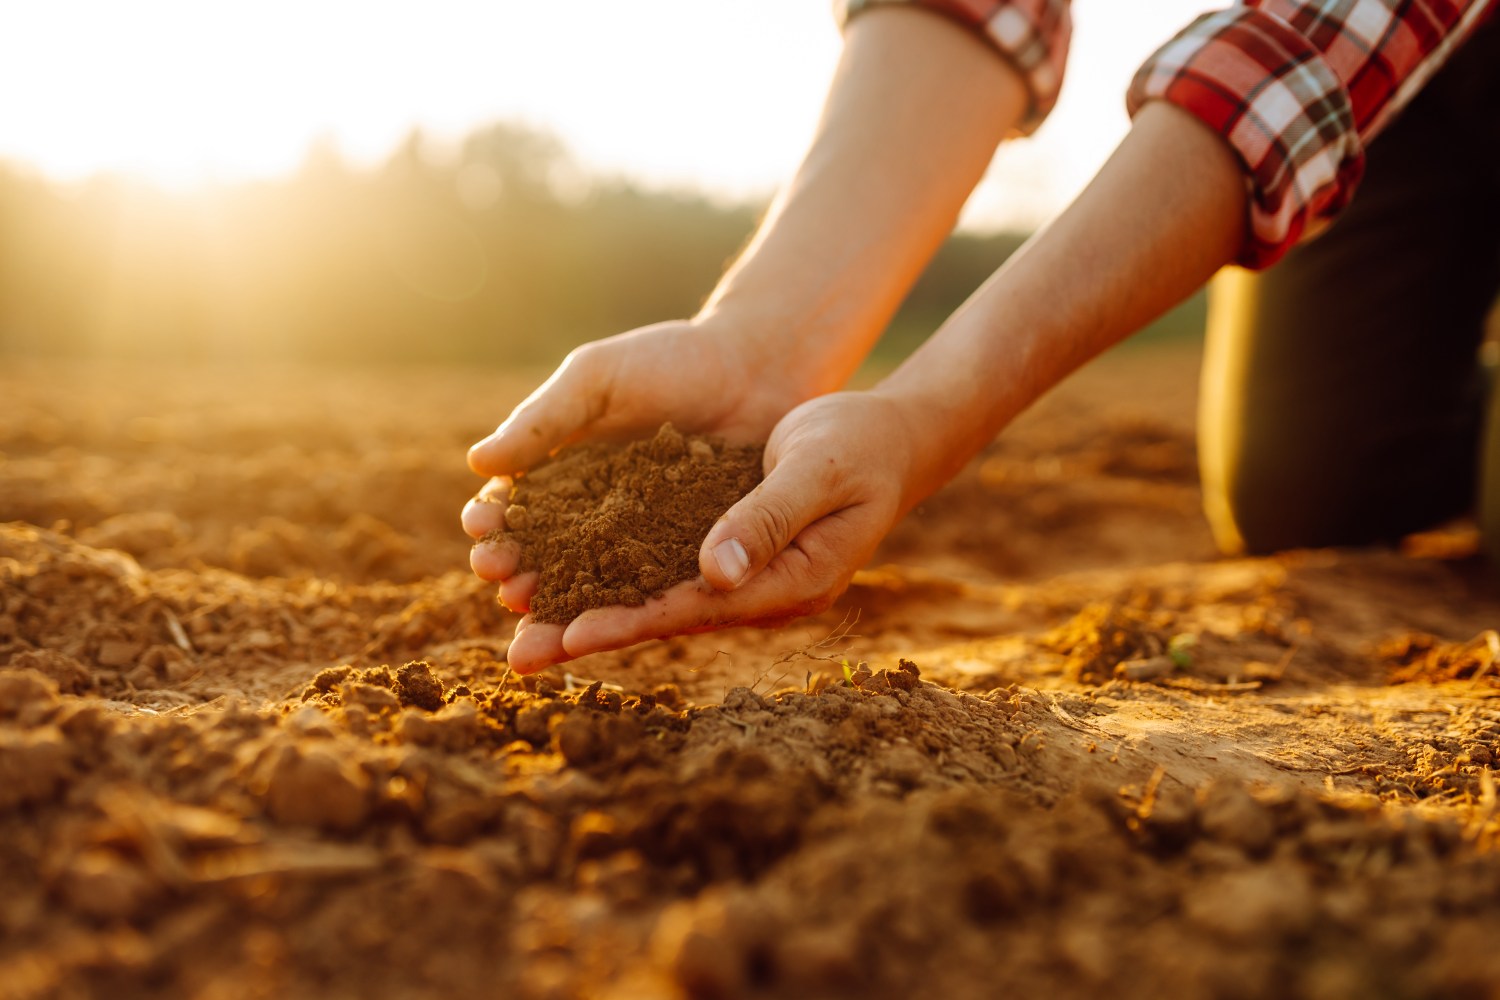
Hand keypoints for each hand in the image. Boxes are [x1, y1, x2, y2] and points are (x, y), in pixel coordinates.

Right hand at [461, 317, 815, 634]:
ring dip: (558, 606)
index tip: (483, 531)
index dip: (493, 522)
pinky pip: (651, 589)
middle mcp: (593, 514)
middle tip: (506, 587)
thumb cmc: (669, 361)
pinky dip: (625, 610)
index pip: (514, 506)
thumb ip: (543, 420)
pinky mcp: (686, 556)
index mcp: (560, 471)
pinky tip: (606, 624)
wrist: (756, 369)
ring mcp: (639, 540)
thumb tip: (477, 462)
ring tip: (537, 615)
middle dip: (516, 575)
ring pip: (589, 584)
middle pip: (543, 557)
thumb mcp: (598, 379)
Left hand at [496, 390, 918, 672]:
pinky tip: (568, 575)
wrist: (894, 436)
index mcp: (795, 582)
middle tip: (520, 656)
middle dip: (594, 632)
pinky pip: (668, 569)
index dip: (631, 620)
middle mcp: (767, 592)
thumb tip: (713, 571)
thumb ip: (766, 516)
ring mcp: (751, 576)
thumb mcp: (817, 467)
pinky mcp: (735, 550)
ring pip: (661, 598)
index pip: (699, 608)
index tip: (569, 634)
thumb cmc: (863, 443)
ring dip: (595, 610)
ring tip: (523, 628)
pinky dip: (618, 574)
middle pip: (668, 617)